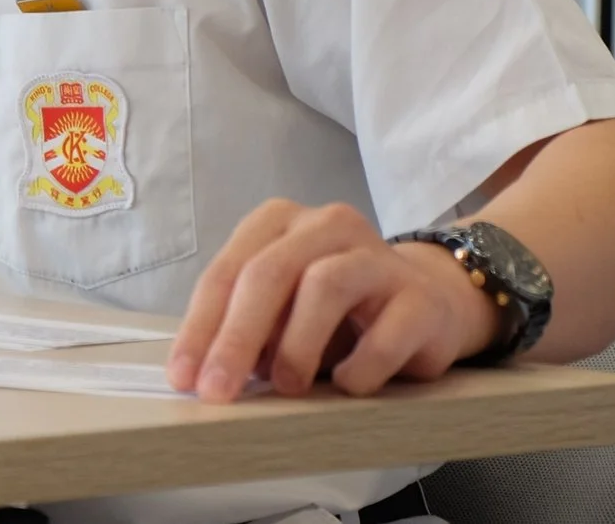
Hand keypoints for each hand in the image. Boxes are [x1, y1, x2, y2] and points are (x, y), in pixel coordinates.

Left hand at [165, 201, 500, 401]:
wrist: (431, 303)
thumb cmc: (339, 312)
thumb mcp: (284, 311)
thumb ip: (249, 329)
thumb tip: (206, 376)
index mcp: (279, 223)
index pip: (227, 272)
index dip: (200, 326)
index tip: (183, 377)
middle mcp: (326, 226)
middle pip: (268, 273)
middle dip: (235, 337)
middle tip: (219, 391)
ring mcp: (377, 256)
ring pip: (324, 285)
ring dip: (296, 345)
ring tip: (286, 387)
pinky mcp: (420, 296)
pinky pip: (386, 331)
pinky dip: (360, 366)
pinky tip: (346, 386)